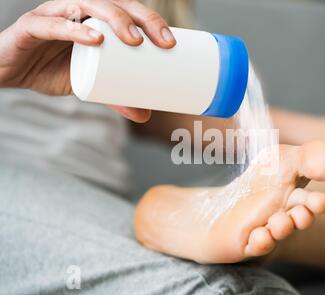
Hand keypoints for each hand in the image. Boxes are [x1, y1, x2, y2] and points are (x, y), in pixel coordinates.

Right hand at [0, 0, 175, 122]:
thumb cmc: (52, 69)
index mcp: (95, 21)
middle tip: (162, 42)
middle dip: (142, 19)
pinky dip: (73, 30)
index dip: (152, 21)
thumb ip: (116, 96)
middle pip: (116, 3)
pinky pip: (53, 23)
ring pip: (88, 5)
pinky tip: (93, 39)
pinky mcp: (32, 26)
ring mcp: (55, 14)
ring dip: (114, 19)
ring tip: (133, 40)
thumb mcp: (91, 85)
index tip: (171, 43)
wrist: (10, 72)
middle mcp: (78, 10)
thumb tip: (146, 115)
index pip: (129, 11)